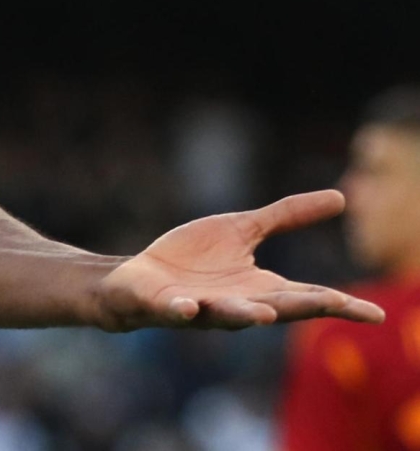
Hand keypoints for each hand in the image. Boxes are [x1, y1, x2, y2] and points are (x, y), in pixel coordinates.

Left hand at [93, 191, 385, 329]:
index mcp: (259, 288)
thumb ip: (286, 217)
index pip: (306, 298)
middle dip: (304, 309)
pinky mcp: (164, 306)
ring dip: (244, 314)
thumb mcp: (242, 230)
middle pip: (276, 308)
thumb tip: (341, 197)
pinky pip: (175, 311)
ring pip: (227, 315)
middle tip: (337, 306)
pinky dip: (182, 311)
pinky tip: (187, 308)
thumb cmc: (192, 259)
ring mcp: (200, 308)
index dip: (340, 305)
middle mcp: (236, 304)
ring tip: (265, 313)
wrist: (137, 278)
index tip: (375, 315)